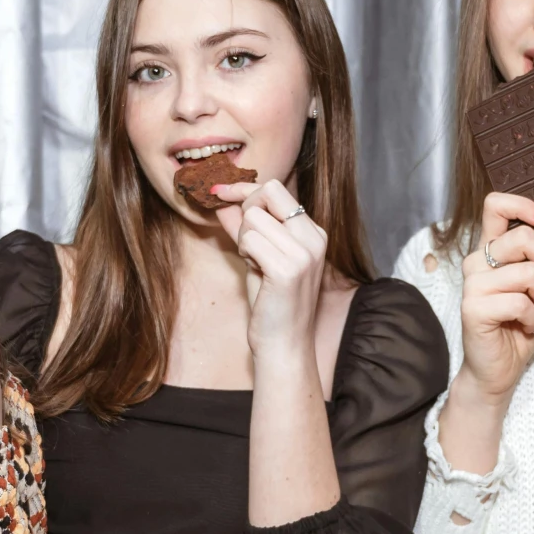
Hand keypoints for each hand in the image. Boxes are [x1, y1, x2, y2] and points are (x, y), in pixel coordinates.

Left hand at [214, 178, 329, 368]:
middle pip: (268, 192)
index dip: (244, 189)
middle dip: (246, 209)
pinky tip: (255, 270)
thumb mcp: (258, 257)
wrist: (283, 344)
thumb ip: (244, 227)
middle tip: (245, 239)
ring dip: (243, 238)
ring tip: (254, 262)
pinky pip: (249, 240)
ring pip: (253, 217)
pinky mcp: (288, 269)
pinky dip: (244, 253)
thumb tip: (223, 200)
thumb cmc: (271, 303)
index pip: (276, 190)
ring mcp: (304, 253)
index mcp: (312, 232)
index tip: (218, 190)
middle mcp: (314, 238)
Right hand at [456, 192, 533, 402]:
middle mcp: (477, 263)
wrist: (497, 371)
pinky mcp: (473, 308)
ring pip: (529, 273)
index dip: (523, 205)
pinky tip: (525, 326)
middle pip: (524, 237)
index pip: (496, 205)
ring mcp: (472, 285)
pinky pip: (520, 302)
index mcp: (490, 252)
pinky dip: (533, 317)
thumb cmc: (517, 328)